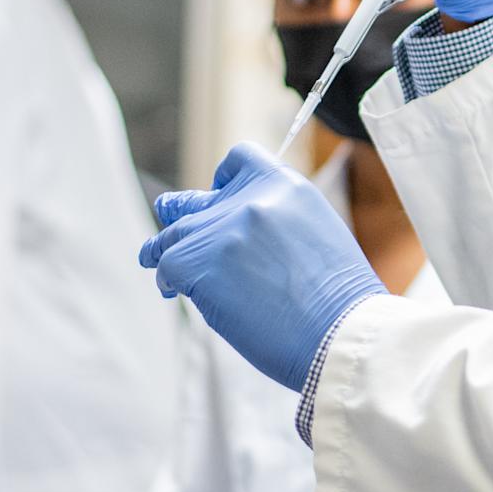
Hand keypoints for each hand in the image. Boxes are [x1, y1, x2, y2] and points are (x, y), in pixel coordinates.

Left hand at [140, 143, 386, 392]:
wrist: (340, 333)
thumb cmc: (338, 302)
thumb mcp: (317, 235)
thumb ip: (277, 222)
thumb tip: (239, 236)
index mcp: (287, 187)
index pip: (240, 158)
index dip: (224, 178)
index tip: (217, 192)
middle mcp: (252, 200)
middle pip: (198, 203)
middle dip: (180, 213)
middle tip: (167, 215)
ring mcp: (222, 230)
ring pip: (174, 235)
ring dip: (163, 249)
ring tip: (152, 259)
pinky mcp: (198, 262)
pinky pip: (167, 266)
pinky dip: (169, 281)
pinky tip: (174, 291)